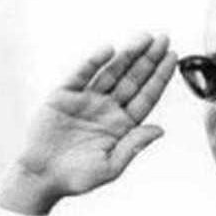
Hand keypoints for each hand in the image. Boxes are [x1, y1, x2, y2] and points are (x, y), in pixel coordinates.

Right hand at [0, 34, 176, 214]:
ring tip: (143, 37)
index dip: (160, 77)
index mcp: (122, 125)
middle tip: (163, 39)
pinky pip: (81, 74)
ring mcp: (86, 100)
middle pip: (133, 79)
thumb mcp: (111, 166)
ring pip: (111, 72)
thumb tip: (159, 129)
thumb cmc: (78, 177)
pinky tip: (109, 50)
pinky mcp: (64, 95)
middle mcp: (107, 108)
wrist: (42, 177)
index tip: (173, 57)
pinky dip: (94, 62)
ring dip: (127, 54)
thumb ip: (134, 146)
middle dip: (149, 59)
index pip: (147, 96)